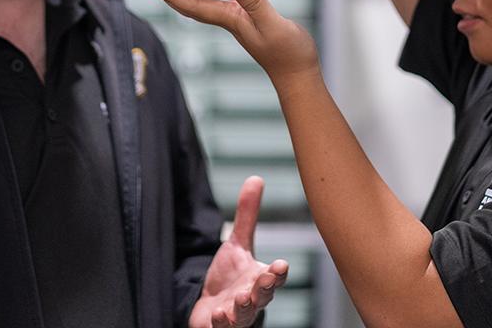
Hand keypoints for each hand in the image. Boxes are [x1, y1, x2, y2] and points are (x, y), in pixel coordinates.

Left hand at [142, 0, 319, 83]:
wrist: (297, 73)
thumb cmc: (288, 53)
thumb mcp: (273, 25)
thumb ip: (256, 5)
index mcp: (229, 19)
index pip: (193, 6)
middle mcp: (227, 19)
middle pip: (190, 3)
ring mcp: (235, 20)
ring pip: (201, 2)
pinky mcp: (245, 19)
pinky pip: (218, 1)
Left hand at [188, 176, 288, 327]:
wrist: (210, 307)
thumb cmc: (230, 278)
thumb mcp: (237, 244)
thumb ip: (246, 215)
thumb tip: (256, 178)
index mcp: (260, 279)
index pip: (274, 276)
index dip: (278, 271)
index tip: (281, 263)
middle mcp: (252, 299)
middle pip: (263, 296)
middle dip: (265, 288)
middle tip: (265, 280)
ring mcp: (236, 316)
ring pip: (244, 315)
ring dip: (244, 308)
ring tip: (241, 299)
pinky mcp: (219, 327)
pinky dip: (221, 324)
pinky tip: (218, 315)